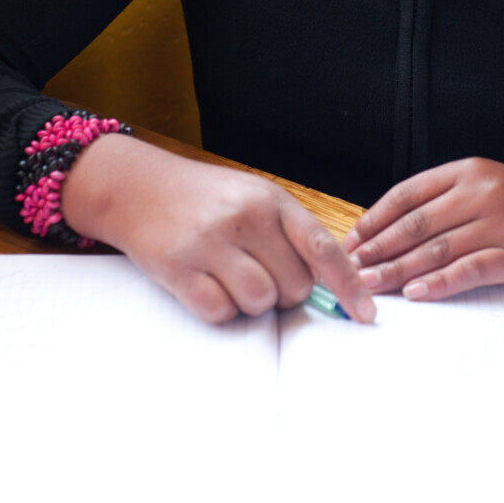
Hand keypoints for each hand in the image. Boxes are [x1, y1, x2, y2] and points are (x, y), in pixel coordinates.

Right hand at [61, 135, 375, 324]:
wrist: (138, 188)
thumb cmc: (206, 199)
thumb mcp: (254, 199)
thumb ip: (290, 235)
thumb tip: (331, 284)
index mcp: (271, 200)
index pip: (322, 247)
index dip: (349, 285)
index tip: (366, 314)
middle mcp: (244, 217)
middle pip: (294, 286)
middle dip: (284, 292)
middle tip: (259, 273)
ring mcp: (210, 242)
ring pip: (260, 301)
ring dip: (252, 303)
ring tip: (232, 278)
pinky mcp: (178, 267)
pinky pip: (219, 311)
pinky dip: (219, 308)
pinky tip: (207, 284)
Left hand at [343, 157, 503, 300]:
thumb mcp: (481, 187)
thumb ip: (441, 201)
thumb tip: (385, 230)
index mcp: (466, 172)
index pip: (407, 194)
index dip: (375, 219)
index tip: (352, 241)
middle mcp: (480, 193)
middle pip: (416, 224)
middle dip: (378, 249)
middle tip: (351, 268)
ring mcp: (499, 223)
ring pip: (436, 248)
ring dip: (398, 270)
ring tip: (371, 285)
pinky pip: (468, 270)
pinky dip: (439, 283)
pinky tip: (415, 294)